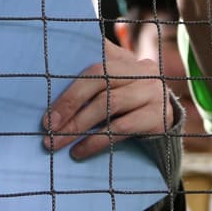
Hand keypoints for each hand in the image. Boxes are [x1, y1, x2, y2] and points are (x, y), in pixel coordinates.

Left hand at [43, 39, 176, 158]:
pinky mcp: (159, 116)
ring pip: (109, 103)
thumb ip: (89, 81)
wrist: (165, 126)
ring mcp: (154, 91)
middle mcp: (143, 69)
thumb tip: (51, 92)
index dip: (68, 82)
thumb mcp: (112, 88)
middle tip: (47, 126)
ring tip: (57, 142)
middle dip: (69, 103)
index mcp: (125, 58)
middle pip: (99, 79)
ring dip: (78, 124)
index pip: (93, 60)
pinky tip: (79, 152)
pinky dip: (96, 141)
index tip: (46, 108)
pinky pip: (122, 127)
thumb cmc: (127, 106)